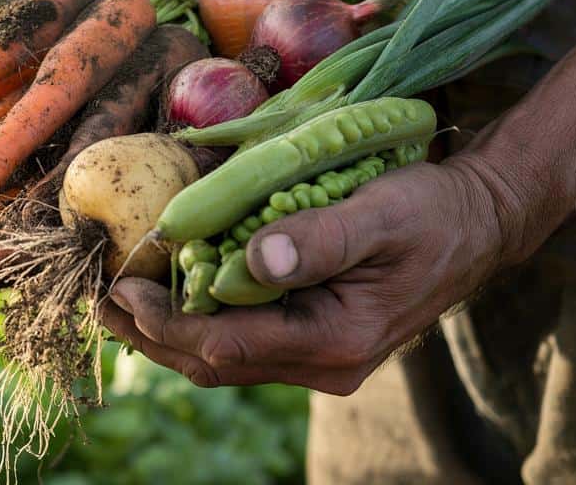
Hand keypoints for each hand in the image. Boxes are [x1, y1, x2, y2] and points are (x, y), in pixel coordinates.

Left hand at [100, 155, 532, 393]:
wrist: (479, 224)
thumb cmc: (432, 213)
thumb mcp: (381, 213)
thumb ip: (319, 238)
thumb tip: (251, 259)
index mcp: (335, 339)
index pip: (226, 344)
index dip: (164, 321)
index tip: (119, 287)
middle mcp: (323, 363)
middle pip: (214, 361)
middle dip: (149, 332)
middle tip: (97, 298)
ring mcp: (319, 357)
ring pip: (224, 357)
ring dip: (167, 330)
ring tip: (117, 299)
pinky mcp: (316, 339)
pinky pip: (243, 340)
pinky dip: (199, 319)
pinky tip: (173, 293)